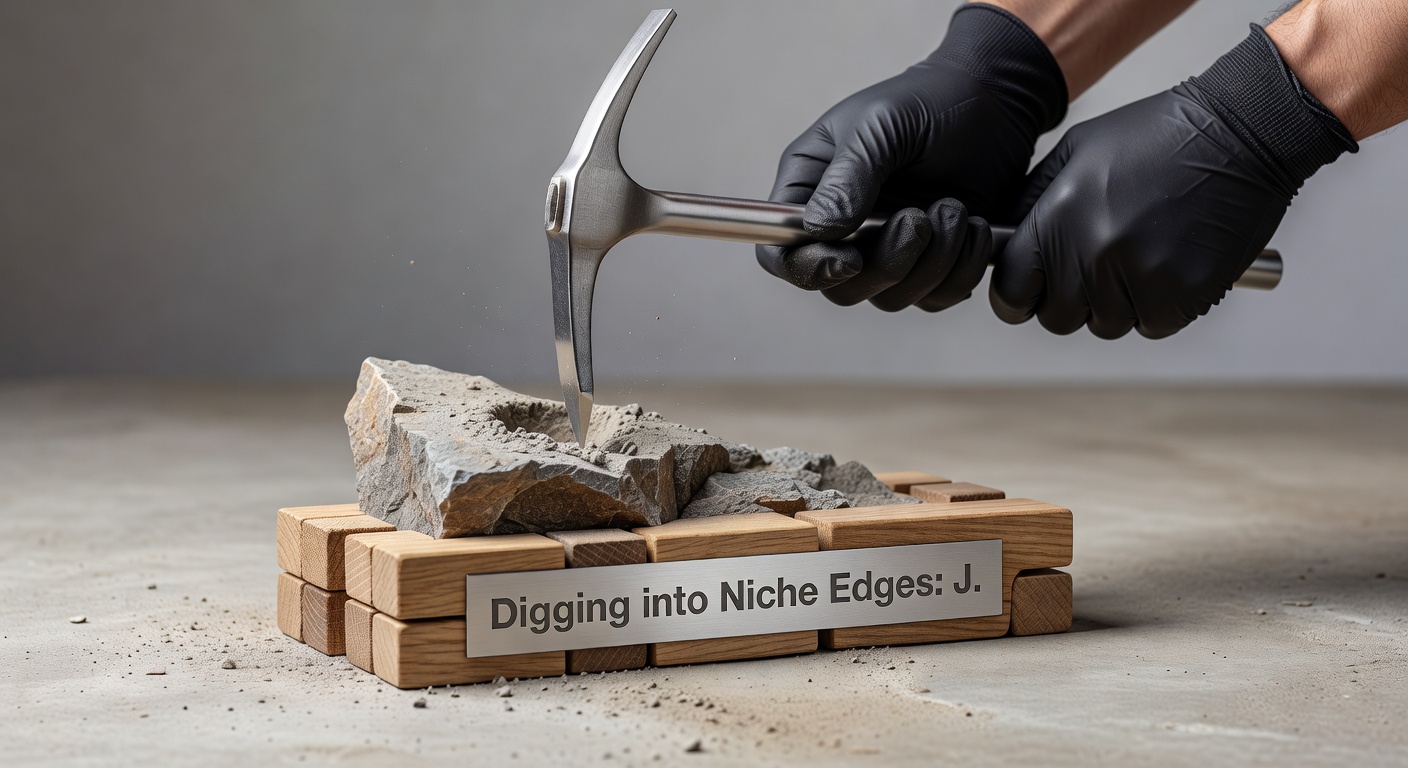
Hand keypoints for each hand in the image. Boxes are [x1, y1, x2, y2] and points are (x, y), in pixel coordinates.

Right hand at [756, 4, 1065, 311]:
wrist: (996, 101)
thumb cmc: (928, 101)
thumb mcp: (881, 124)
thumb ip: (848, 176)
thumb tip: (818, 229)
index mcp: (809, 189)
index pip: (780, 252)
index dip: (806, 268)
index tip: (849, 259)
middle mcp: (841, 227)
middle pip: (838, 287)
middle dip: (884, 264)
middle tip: (920, 218)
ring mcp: (886, 249)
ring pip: (890, 297)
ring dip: (930, 263)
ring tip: (955, 210)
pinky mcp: (930, 262)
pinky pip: (935, 297)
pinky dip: (960, 270)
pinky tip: (976, 226)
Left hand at [992, 26, 1355, 338]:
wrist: (1241, 131)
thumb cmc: (1157, 136)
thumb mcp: (1077, 152)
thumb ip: (1032, 203)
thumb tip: (1001, 243)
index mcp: (1060, 217)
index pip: (1010, 291)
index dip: (1016, 295)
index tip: (1028, 289)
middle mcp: (1095, 252)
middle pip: (1056, 317)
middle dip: (1069, 298)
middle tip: (1097, 264)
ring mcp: (1141, 277)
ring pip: (1105, 323)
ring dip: (1116, 300)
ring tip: (1140, 251)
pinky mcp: (1184, 295)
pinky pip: (1151, 325)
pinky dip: (1158, 305)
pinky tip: (1170, 261)